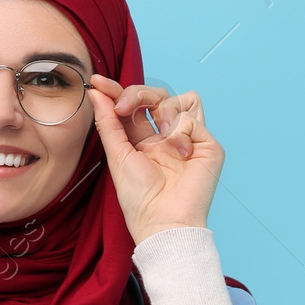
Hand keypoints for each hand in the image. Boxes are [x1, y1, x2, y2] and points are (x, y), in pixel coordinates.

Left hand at [88, 76, 223, 245]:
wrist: (163, 221)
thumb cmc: (140, 199)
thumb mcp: (117, 155)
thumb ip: (108, 122)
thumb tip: (96, 92)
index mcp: (145, 140)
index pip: (134, 106)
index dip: (117, 90)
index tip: (98, 82)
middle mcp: (167, 137)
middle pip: (157, 95)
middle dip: (137, 94)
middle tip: (123, 107)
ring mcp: (189, 140)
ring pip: (181, 99)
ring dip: (163, 110)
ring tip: (160, 134)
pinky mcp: (208, 146)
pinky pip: (193, 118)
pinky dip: (181, 131)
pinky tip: (179, 152)